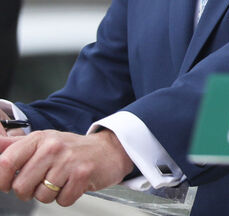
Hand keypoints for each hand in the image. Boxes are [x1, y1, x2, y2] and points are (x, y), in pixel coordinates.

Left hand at [0, 128, 133, 205]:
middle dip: (29, 192)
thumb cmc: (71, 150)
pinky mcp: (83, 173)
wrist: (108, 150)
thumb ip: (12, 146)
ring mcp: (68, 160)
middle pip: (20, 186)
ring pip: (42, 196)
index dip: (1, 180)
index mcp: (38, 139)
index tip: (8, 184)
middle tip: (42, 181)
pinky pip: (63, 200)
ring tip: (61, 181)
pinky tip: (72, 184)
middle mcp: (52, 147)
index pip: (5, 163)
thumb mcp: (41, 142)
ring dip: (50, 195)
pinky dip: (67, 197)